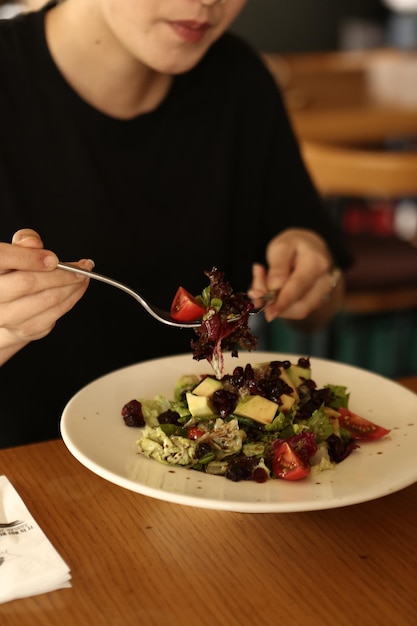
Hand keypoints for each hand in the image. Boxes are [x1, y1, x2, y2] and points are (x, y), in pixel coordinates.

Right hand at [0, 228, 92, 364]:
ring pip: (46, 299)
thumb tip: (32, 242)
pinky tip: (78, 288)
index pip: (3, 258)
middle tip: (82, 267)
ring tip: (83, 275)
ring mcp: (7, 316)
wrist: (7, 310)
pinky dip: (72, 298)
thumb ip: (23, 242)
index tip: (53, 258)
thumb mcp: (15, 253)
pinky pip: (55, 313)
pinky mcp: (25, 329)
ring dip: (72, 286)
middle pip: (28, 282)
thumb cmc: (12, 276)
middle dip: (61, 273)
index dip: (30, 257)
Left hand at [248, 228, 343, 327]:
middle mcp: (324, 282)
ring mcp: (322, 295)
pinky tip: (273, 292)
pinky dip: (280, 306)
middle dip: (273, 302)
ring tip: (263, 286)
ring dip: (275, 305)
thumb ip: (277, 267)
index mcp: (316, 263)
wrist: (309, 248)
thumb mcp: (281, 247)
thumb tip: (274, 287)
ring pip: (296, 311)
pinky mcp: (315, 303)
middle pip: (297, 304)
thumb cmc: (294, 246)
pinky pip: (295, 310)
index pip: (298, 287)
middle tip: (254, 292)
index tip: (269, 313)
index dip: (282, 302)